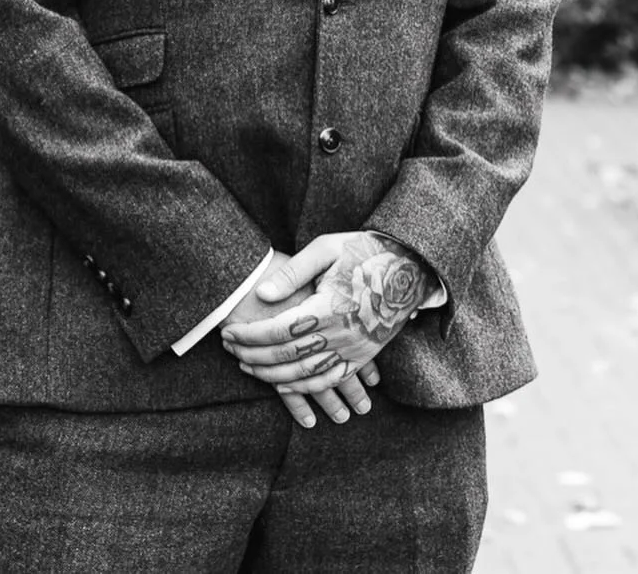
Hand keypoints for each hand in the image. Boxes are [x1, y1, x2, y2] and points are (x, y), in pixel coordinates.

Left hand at [221, 232, 436, 395]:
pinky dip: (303, 388)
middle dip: (253, 355)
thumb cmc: (363, 251)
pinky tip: (283, 384)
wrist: (409, 266)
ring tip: (247, 367)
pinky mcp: (363, 357)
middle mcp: (342, 335)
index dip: (250, 334)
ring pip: (306, 375)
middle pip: (288, 356)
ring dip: (272, 376)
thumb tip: (262, 293)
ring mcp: (354, 350)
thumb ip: (293, 271)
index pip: (279, 330)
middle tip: (229, 349)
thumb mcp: (326, 249)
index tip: (228, 331)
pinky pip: (329, 381)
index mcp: (330, 307)